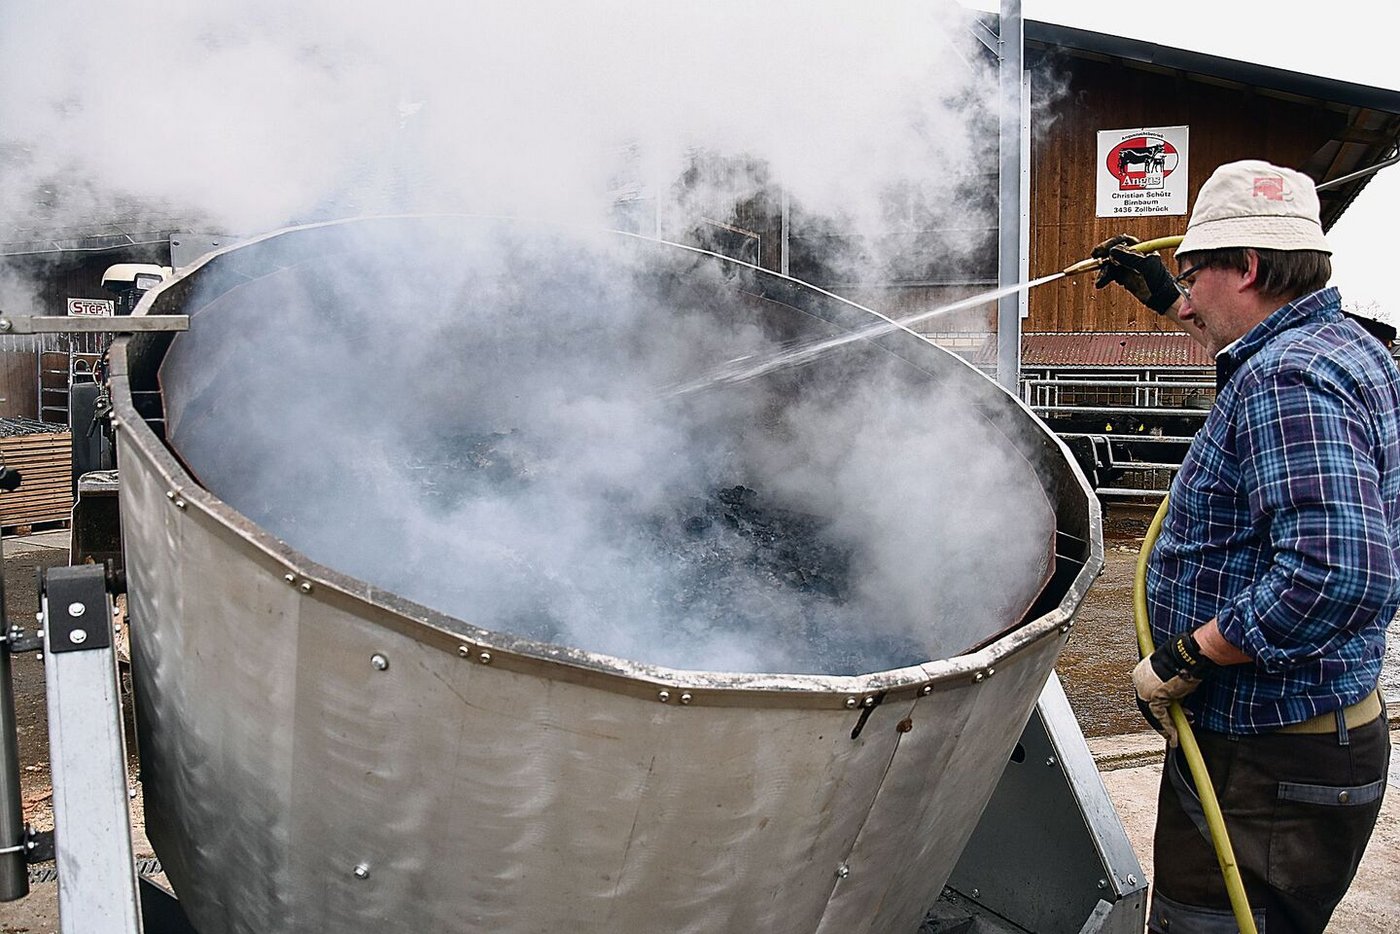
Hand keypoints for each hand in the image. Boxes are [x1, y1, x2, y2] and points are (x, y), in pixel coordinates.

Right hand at [1091, 234, 1177, 313]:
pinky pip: (1111, 274)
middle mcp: (1134, 256)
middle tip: (1095, 260)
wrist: (1162, 298)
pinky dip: (1105, 278)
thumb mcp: (1145, 266)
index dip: (1110, 244)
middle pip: (1114, 252)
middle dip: (1103, 257)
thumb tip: (1113, 251)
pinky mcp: (1125, 277)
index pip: (1123, 241)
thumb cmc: (1159, 281)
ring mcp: (1129, 266)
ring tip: (1100, 280)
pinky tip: (1101, 283)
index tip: (1100, 250)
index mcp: (1142, 249)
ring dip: (1103, 271)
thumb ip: (1129, 257)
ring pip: (1110, 264)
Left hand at [1132, 631, 1216, 745]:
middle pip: (1149, 706)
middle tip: (1171, 732)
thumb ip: (1171, 689)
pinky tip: (1175, 736)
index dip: (1160, 710)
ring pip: (1153, 713)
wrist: (1186, 655)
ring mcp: (1144, 688)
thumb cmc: (1184, 660)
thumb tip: (1176, 699)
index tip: (1169, 717)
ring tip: (1175, 737)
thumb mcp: (1174, 676)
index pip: (1148, 696)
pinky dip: (1168, 727)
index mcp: (1142, 673)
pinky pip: (1160, 716)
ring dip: (1165, 727)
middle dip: (1161, 721)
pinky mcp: (1153, 696)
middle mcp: (1140, 680)